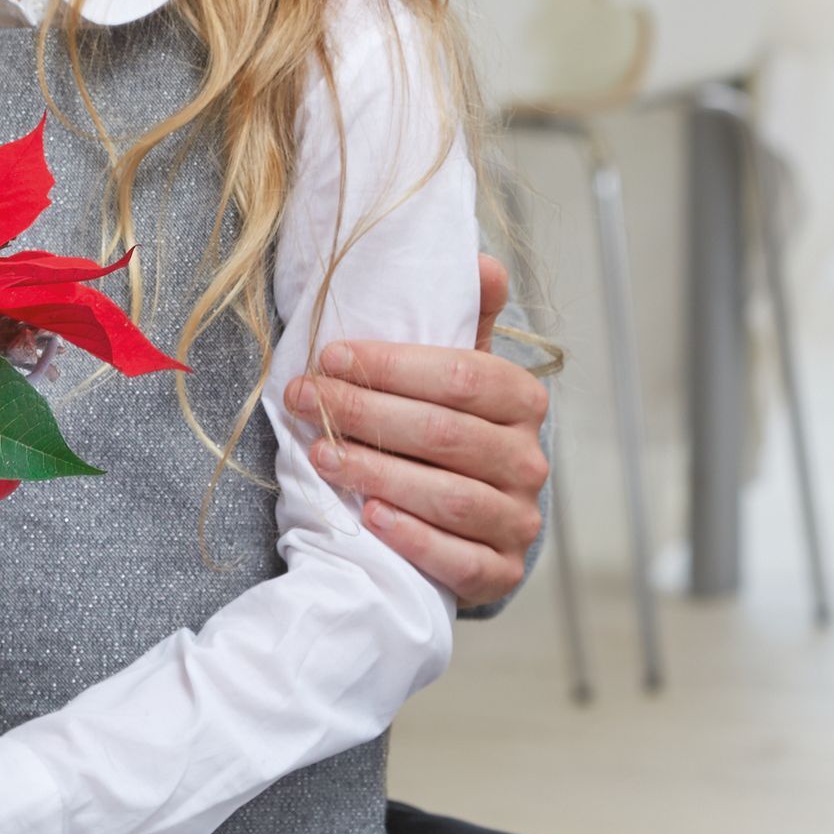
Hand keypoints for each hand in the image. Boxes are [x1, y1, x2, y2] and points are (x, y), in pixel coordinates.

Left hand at [285, 253, 549, 609]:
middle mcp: (528, 460)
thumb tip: (481, 262)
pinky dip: (414, 539)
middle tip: (305, 400)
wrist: (466, 519)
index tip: (329, 357)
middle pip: (445, 434)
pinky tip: (370, 517)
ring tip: (322, 455)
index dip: (391, 366)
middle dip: (366, 413)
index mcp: (520, 400)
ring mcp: (518, 519)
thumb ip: (466, 319)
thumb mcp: (457, 371)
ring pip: (451, 497)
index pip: (461, 376)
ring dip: (378, 473)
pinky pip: (462, 561)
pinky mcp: (501, 572)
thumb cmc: (447, 430)